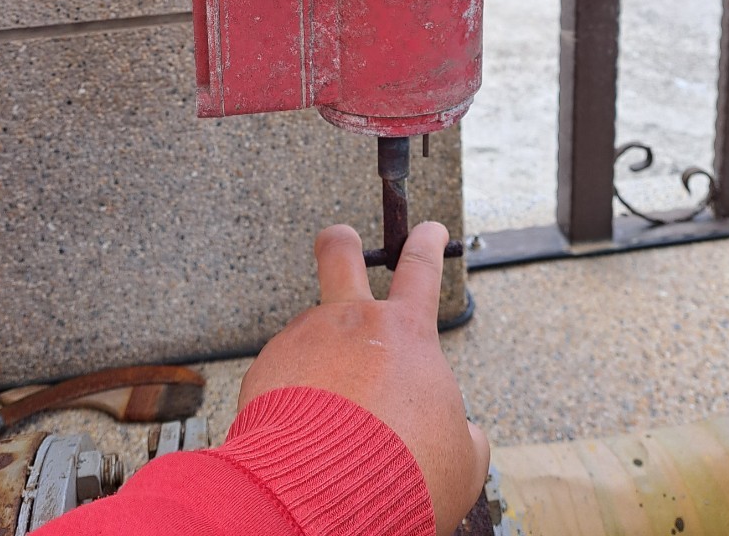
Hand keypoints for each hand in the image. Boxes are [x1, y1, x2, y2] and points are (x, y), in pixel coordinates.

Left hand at [238, 222, 489, 535]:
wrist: (327, 497)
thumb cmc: (400, 476)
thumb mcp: (460, 459)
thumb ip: (462, 434)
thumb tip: (463, 435)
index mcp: (406, 335)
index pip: (421, 268)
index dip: (427, 242)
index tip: (429, 231)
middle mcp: (351, 324)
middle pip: (341, 253)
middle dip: (342, 241)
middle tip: (341, 239)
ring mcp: (304, 340)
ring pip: (309, 331)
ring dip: (317, 359)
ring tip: (327, 413)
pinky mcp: (266, 368)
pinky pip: (281, 374)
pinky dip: (291, 397)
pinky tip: (302, 431)